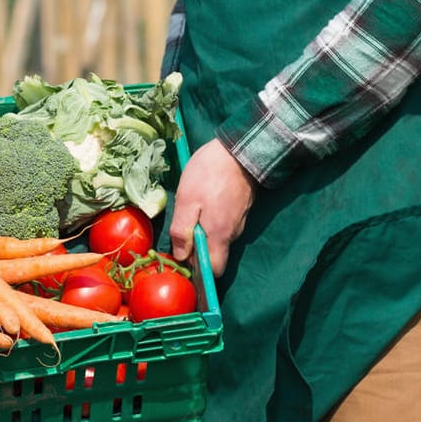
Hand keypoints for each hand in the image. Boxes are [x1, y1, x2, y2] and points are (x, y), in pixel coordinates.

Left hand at [169, 137, 256, 277]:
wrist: (239, 150)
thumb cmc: (209, 174)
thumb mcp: (187, 200)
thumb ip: (182, 230)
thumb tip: (180, 256)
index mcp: (219, 235)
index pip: (213, 270)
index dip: (196, 270)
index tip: (181, 258)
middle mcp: (232, 235)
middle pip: (215, 256)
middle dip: (197, 252)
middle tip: (182, 233)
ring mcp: (238, 223)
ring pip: (218, 240)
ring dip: (203, 234)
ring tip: (190, 214)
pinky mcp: (240, 211)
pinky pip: (223, 227)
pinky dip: (211, 223)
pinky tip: (202, 206)